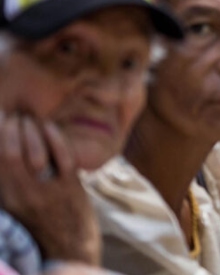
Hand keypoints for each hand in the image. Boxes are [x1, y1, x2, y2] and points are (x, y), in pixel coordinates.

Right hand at [0, 113, 99, 265]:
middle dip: (9, 127)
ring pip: (33, 152)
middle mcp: (22, 194)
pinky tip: (48, 125)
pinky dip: (55, 137)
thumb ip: (9, 179)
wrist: (68, 247)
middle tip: (12, 115)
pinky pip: (62, 157)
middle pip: (9, 153)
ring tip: (28, 118)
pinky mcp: (71, 188)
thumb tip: (5, 151)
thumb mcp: (16, 202)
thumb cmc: (40, 220)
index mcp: (6, 197)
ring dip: (29, 129)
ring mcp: (47, 190)